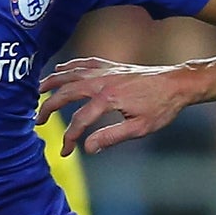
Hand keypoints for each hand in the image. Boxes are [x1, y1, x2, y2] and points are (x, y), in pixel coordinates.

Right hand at [38, 58, 202, 154]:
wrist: (177, 83)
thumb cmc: (161, 108)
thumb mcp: (140, 128)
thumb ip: (112, 137)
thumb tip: (88, 148)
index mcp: (109, 99)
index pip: (79, 120)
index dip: (69, 138)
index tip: (65, 151)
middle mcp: (103, 82)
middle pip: (67, 93)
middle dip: (49, 107)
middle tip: (39, 121)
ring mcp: (106, 71)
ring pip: (71, 73)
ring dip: (53, 82)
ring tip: (39, 91)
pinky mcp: (111, 66)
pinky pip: (84, 63)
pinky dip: (70, 66)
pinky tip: (61, 69)